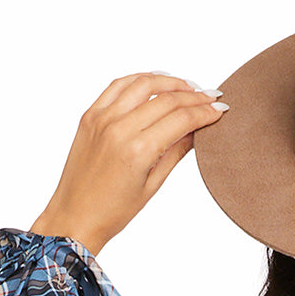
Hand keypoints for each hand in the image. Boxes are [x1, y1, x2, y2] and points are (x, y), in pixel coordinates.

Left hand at [27, 72, 228, 255]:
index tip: (219, 109)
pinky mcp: (90, 115)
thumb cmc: (113, 211)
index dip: (204, 112)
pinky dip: (140, 80)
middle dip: (193, 96)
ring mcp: (102, 118)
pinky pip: (119, 86)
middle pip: (166, 99)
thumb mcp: (152, 185)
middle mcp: (119, 128)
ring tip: (187, 86)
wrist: (75, 216)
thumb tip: (196, 131)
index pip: (180, 119)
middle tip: (210, 97)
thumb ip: (175, 152)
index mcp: (138, 151)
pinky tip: (156, 83)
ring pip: (143, 84)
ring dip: (169, 82)